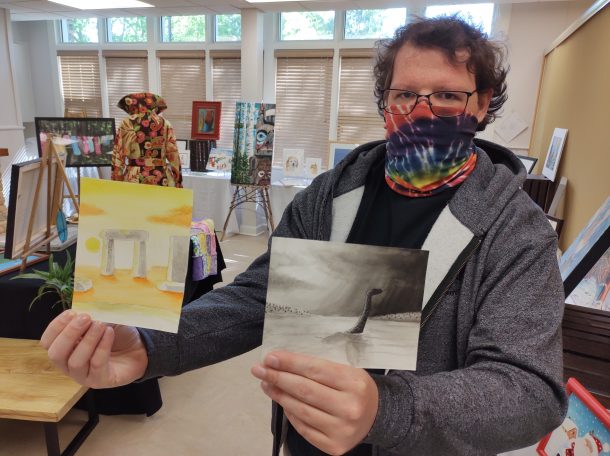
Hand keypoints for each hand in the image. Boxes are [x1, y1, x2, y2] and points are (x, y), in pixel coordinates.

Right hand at [40, 310, 147, 388]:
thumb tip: (82, 308)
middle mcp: (69, 365)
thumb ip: (89, 317)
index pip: (47, 342)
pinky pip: (96, 363)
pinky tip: (109, 333)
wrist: (138, 350)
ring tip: (100, 325)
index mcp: (65, 348)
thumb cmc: (114, 335)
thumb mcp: (101, 321)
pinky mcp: (100, 380)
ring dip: (88, 340)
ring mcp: (83, 375)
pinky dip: (102, 346)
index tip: (72, 312)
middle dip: (69, 333)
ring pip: (75, 361)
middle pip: (56, 354)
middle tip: (85, 318)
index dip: (55, 327)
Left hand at [251, 351, 377, 455]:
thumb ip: (318, 366)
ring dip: (279, 395)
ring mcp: (341, 430)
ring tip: (266, 383)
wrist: (377, 416)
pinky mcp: (333, 446)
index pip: (314, 370)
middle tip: (259, 369)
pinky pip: (303, 428)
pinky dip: (290, 413)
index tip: (270, 357)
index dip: (290, 363)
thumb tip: (281, 361)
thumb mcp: (347, 369)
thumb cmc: (355, 387)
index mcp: (354, 382)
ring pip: (300, 410)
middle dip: (278, 377)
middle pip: (305, 390)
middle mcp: (349, 408)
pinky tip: (282, 400)